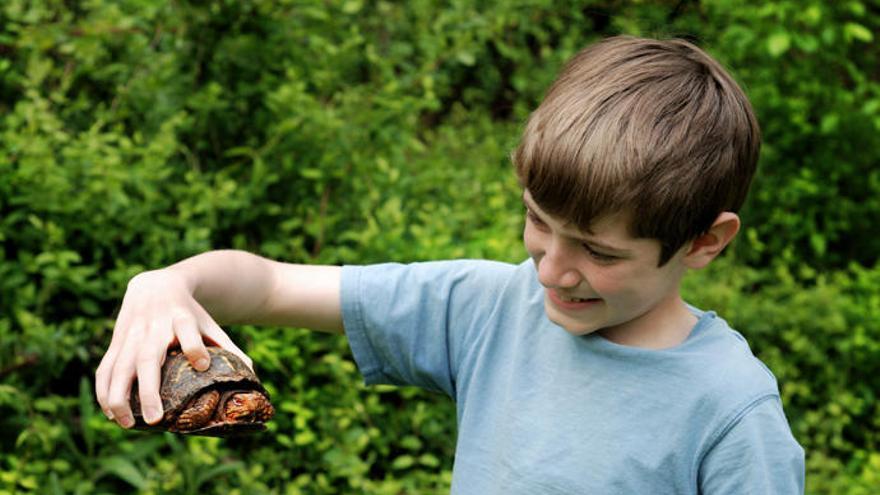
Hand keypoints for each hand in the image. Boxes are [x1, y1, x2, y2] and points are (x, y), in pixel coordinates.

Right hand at [95, 268, 252, 428]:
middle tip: (155, 419)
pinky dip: (104, 391)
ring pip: (120, 367)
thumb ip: (227, 346)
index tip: (201, 363)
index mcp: (182, 318)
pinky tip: (109, 413)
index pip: (188, 329)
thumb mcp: (208, 323)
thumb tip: (252, 374)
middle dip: (149, 388)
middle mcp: (154, 327)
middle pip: (148, 357)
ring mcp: (131, 335)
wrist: (155, 285)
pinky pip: (106, 368)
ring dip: (120, 397)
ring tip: (127, 424)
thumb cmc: (188, 313)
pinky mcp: (116, 341)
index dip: (194, 345)